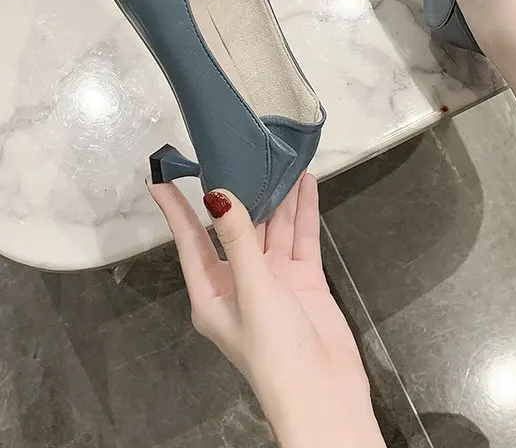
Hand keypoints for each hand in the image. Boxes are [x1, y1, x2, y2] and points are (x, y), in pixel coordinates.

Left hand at [149, 172, 384, 447]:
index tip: (162, 180)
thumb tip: (217, 195)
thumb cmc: (274, 351)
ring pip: (273, 228)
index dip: (175, 210)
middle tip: (240, 152)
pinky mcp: (302, 280)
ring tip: (279, 159)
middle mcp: (239, 282)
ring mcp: (273, 280)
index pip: (190, 241)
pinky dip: (303, 211)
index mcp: (211, 293)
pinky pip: (300, 238)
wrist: (323, 391)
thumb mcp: (251, 290)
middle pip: (236, 228)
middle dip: (241, 193)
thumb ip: (238, 240)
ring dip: (278, 197)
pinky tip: (306, 185)